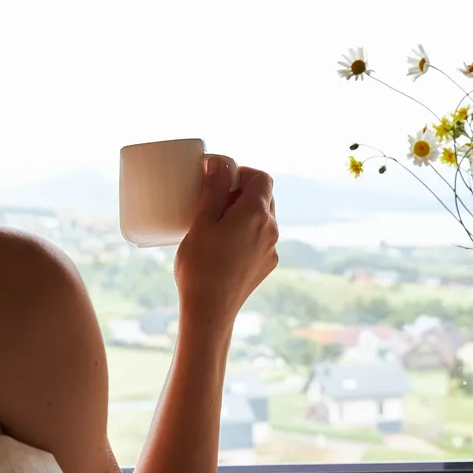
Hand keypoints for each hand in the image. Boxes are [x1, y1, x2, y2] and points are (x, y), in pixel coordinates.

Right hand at [174, 159, 278, 322]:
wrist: (210, 310)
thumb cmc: (201, 265)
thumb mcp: (202, 221)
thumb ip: (214, 189)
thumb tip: (219, 163)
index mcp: (257, 213)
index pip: (261, 177)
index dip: (242, 173)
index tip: (220, 180)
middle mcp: (271, 229)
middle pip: (264, 197)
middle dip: (242, 192)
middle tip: (215, 200)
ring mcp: (271, 249)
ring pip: (262, 219)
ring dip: (244, 213)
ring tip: (217, 223)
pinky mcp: (266, 265)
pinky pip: (260, 238)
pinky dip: (246, 233)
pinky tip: (223, 245)